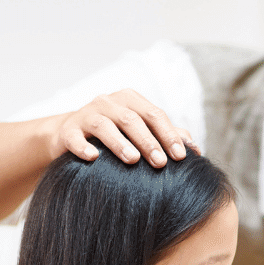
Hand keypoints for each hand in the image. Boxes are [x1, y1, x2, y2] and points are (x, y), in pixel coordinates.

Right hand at [49, 89, 199, 166]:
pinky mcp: (67, 131)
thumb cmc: (115, 135)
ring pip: (104, 125)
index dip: (169, 135)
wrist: (70, 135)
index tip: (181, 157)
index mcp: (130, 100)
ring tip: (133, 160)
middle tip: (161, 163)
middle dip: (148, 141)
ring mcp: (86, 115)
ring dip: (119, 142)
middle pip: (132, 119)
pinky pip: (74, 137)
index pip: (154, 115)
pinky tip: (93, 158)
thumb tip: (196, 149)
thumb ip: (166, 136)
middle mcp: (108, 102)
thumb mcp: (140, 132)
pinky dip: (83, 147)